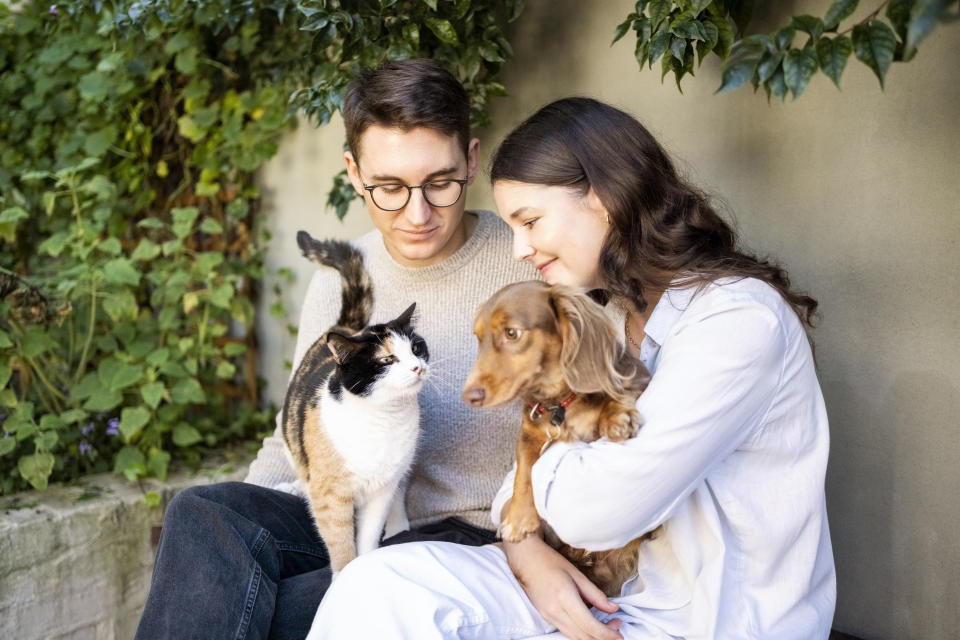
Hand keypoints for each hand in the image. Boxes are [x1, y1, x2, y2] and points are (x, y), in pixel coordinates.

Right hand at [501, 535, 623, 639]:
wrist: (526, 559)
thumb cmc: (550, 561)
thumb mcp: (576, 574)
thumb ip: (596, 594)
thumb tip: (613, 608)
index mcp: (565, 598)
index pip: (590, 626)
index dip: (607, 633)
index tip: (620, 629)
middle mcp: (555, 612)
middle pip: (584, 637)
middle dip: (604, 637)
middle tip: (618, 627)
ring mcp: (549, 617)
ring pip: (575, 637)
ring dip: (593, 637)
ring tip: (607, 627)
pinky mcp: (546, 617)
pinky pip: (567, 632)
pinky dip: (581, 633)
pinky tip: (590, 625)